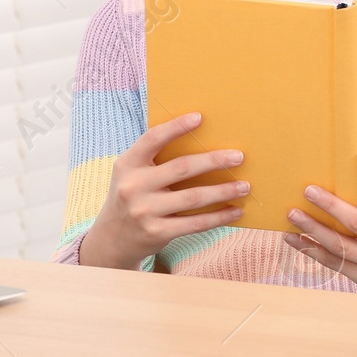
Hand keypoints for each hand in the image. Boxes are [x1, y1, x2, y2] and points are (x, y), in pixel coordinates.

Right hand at [79, 111, 249, 269]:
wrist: (112, 238)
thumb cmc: (132, 196)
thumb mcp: (131, 174)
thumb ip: (155, 159)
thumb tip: (201, 142)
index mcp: (127, 164)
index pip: (152, 139)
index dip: (175, 127)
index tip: (199, 117)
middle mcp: (133, 186)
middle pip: (181, 168)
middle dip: (213, 161)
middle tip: (239, 156)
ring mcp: (145, 211)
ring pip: (193, 197)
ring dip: (223, 190)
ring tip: (244, 186)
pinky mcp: (158, 232)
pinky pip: (195, 223)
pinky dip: (219, 217)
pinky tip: (235, 211)